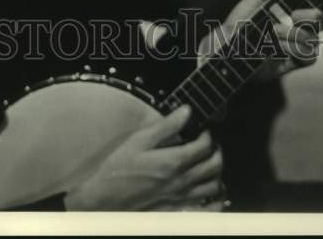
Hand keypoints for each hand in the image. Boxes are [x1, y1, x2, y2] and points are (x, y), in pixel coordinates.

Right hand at [64, 104, 223, 210]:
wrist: (105, 198)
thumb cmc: (119, 168)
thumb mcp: (139, 140)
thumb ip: (166, 126)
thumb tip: (186, 111)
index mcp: (173, 162)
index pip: (204, 146)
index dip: (207, 134)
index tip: (203, 128)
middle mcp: (182, 182)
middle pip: (214, 165)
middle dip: (216, 150)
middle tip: (210, 143)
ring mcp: (182, 199)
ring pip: (213, 186)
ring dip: (217, 173)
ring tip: (210, 163)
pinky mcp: (178, 211)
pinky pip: (207, 210)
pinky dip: (216, 202)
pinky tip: (214, 193)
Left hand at [199, 0, 322, 80]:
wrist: (229, 48)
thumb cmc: (240, 20)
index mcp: (292, 7)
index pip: (319, 3)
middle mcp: (298, 25)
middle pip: (322, 19)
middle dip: (311, 16)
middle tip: (294, 15)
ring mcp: (298, 44)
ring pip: (314, 38)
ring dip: (294, 34)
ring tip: (274, 32)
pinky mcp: (295, 61)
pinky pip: (309, 56)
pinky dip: (294, 50)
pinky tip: (279, 48)